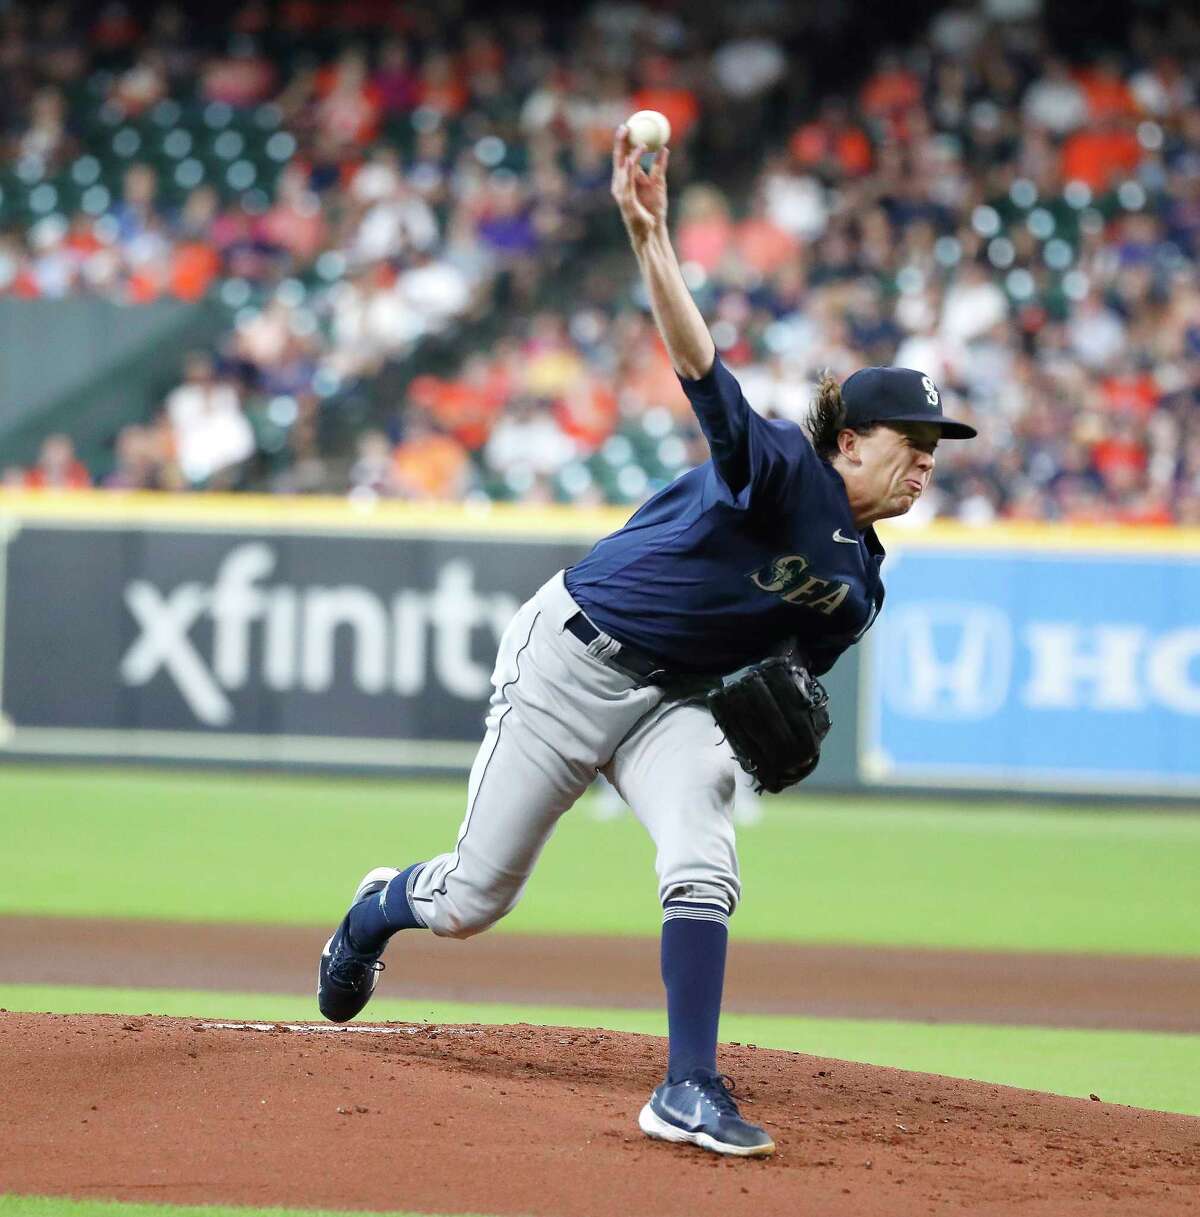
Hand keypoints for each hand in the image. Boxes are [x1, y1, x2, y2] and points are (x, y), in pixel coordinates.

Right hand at [611, 124, 668, 247]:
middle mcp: (620, 185)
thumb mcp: (658, 185)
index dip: (624, 141)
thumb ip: (659, 167)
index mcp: (627, 181)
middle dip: (620, 142)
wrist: (652, 233)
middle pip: (618, 159)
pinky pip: (628, 178)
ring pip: (622, 166)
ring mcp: (621, 192)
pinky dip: (631, 165)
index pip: (623, 157)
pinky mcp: (625, 200)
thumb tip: (663, 148)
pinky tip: (635, 155)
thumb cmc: (654, 212)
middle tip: (625, 126)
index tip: (630, 125)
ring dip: (627, 151)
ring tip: (633, 137)